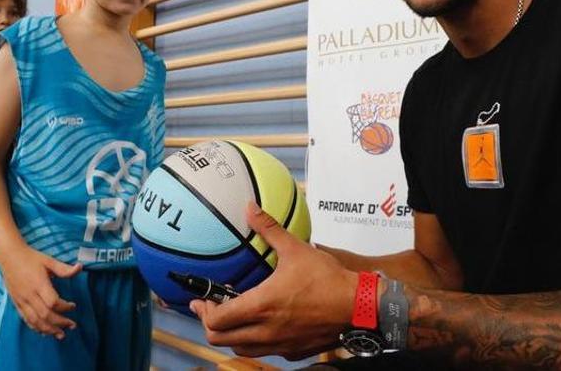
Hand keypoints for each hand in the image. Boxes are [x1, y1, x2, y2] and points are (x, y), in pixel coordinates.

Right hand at [0, 245, 82, 338]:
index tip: (73, 306)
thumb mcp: (49, 261)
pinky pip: (26, 319)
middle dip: (60, 323)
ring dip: (49, 330)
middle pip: (45, 315)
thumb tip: (80, 267)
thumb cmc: (30, 258)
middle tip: (72, 325)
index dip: (65, 307)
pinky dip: (36, 328)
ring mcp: (21, 300)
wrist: (8, 256)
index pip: (53, 302)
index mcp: (38, 283)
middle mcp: (29, 294)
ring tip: (60, 334)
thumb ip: (64, 269)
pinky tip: (45, 332)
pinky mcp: (16, 303)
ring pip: (35, 321)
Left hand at [190, 202, 356, 360]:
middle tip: (212, 309)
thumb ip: (269, 229)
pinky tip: (263, 327)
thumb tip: (250, 208)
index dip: (203, 311)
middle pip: (221, 339)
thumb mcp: (295, 249)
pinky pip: (266, 352)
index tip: (201, 300)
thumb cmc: (327, 279)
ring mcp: (279, 345)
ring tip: (233, 318)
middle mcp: (265, 331)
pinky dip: (256, 342)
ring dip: (232, 335)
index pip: (216, 320)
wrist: (359, 307)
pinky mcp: (294, 352)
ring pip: (242, 348)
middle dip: (210, 325)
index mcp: (261, 306)